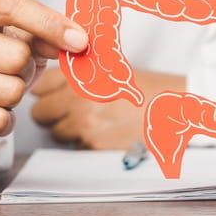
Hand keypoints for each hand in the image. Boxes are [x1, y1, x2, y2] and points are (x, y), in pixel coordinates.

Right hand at [0, 0, 87, 157]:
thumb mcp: (17, 38)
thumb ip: (44, 34)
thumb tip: (76, 42)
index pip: (9, 6)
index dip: (50, 23)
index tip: (80, 41)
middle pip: (17, 56)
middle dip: (26, 69)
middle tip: (11, 71)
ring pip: (11, 91)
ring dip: (15, 95)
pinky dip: (3, 120)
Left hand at [30, 69, 184, 149]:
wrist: (175, 109)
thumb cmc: (149, 89)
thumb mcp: (114, 69)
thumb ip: (81, 72)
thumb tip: (50, 82)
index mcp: (84, 72)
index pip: (40, 85)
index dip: (47, 91)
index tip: (54, 94)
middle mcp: (79, 96)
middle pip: (40, 111)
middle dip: (53, 114)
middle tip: (71, 112)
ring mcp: (84, 121)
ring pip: (55, 132)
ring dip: (68, 130)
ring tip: (94, 122)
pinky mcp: (93, 143)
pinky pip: (75, 146)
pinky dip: (86, 142)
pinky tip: (105, 132)